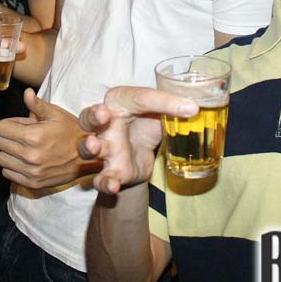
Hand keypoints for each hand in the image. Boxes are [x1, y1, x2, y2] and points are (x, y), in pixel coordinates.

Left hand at [0, 89, 98, 189]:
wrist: (89, 157)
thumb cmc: (72, 132)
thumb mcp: (56, 114)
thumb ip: (37, 104)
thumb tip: (26, 93)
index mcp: (33, 136)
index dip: (8, 123)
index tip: (18, 125)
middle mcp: (30, 156)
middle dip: (7, 136)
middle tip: (22, 135)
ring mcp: (31, 172)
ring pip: (1, 159)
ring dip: (8, 152)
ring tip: (24, 147)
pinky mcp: (33, 183)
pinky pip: (8, 173)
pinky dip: (13, 166)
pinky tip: (26, 160)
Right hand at [79, 86, 197, 194]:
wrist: (142, 154)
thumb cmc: (145, 123)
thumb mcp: (160, 112)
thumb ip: (171, 107)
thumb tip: (193, 108)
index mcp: (119, 102)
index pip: (131, 97)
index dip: (148, 99)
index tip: (172, 104)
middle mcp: (105, 125)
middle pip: (89, 118)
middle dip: (93, 116)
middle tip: (102, 114)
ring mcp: (105, 149)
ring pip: (87, 148)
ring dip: (89, 147)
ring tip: (95, 146)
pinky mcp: (111, 171)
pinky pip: (100, 179)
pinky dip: (104, 182)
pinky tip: (112, 184)